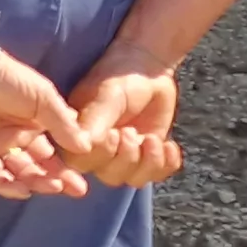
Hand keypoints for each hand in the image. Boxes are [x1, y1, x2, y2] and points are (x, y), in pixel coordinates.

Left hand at [0, 52, 95, 199]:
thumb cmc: (10, 80)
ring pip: (18, 173)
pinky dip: (6, 185)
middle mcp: (17, 138)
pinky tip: (23, 189)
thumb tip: (85, 148)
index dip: (66, 170)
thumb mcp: (44, 100)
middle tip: (74, 189)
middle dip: (55, 179)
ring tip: (52, 185)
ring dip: (36, 182)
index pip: (53, 154)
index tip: (82, 186)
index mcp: (35, 125)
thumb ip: (64, 125)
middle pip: (37, 167)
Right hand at [66, 54, 185, 186]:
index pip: (80, 162)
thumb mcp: (107, 96)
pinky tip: (170, 145)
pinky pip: (156, 175)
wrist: (148, 67)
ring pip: (133, 178)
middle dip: (127, 158)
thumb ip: (95, 120)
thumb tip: (84, 145)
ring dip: (149, 163)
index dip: (100, 155)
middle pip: (108, 175)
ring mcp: (122, 155)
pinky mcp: (146, 156)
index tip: (114, 134)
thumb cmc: (119, 76)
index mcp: (76, 134)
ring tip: (154, 140)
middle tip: (133, 131)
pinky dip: (166, 164)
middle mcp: (96, 149)